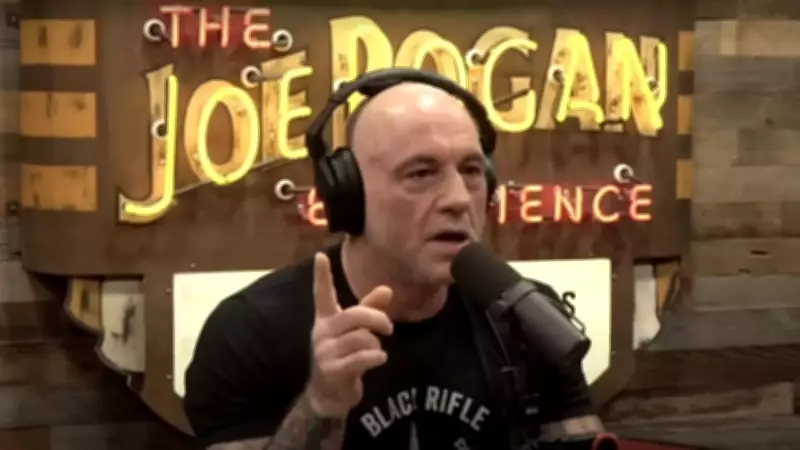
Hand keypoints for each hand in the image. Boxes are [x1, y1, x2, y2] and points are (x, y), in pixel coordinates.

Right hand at [306, 252, 393, 417]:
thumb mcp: (356, 331)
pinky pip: (363, 358)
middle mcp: (322, 332)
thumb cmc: (345, 355)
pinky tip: (379, 359)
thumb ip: (370, 310)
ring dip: (376, 344)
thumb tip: (387, 289)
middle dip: (377, 319)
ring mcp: (324, 352)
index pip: (322, 294)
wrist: (329, 394)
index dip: (322, 276)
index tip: (320, 255)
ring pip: (362, 338)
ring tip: (374, 351)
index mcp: (325, 319)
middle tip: (390, 328)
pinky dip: (377, 357)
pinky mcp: (332, 370)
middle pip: (355, 315)